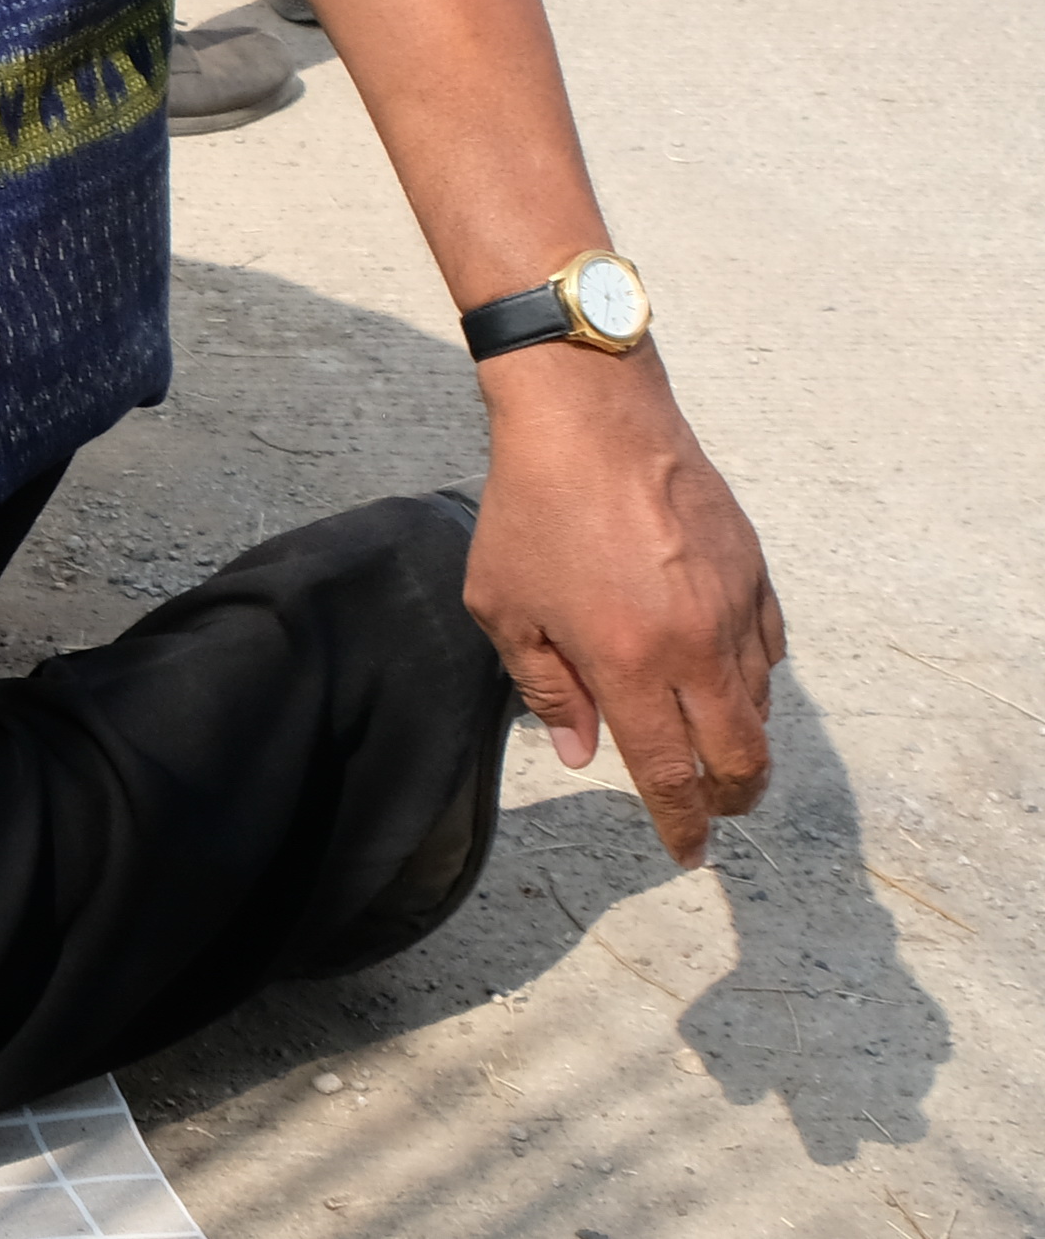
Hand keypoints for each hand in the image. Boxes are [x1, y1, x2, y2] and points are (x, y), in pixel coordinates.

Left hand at [465, 355, 782, 863]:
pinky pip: (769, 651)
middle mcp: (694, 644)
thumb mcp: (502, 605)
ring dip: (739, 740)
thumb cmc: (529, 509)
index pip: (671, 773)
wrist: (590, 418)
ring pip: (759, 706)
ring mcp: (734, 607)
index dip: (682, 824)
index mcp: (627, 661)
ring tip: (710, 749)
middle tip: (712, 812)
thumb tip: (582, 753)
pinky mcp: (755, 573)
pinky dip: (751, 680)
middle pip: (741, 757)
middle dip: (731, 800)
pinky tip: (722, 679)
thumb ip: (543, 689)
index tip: (686, 853)